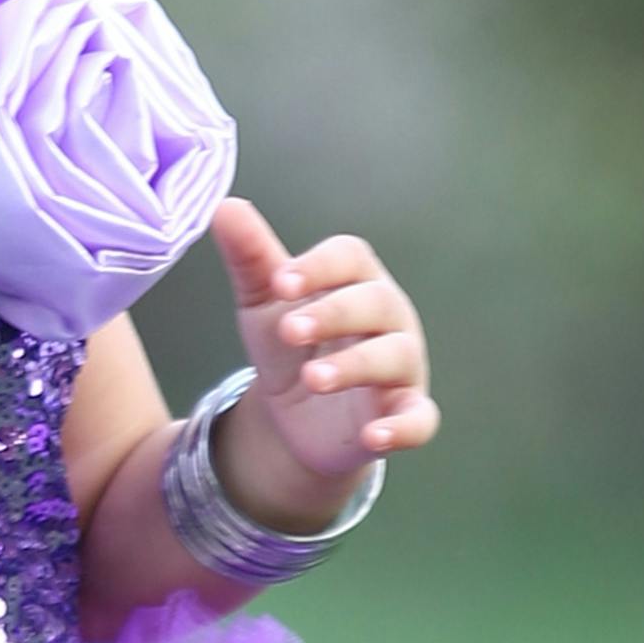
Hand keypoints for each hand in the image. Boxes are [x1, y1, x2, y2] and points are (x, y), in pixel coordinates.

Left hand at [204, 193, 437, 521]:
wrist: (294, 418)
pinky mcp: (405, 414)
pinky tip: (377, 436)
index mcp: (357, 281)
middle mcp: (389, 318)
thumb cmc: (291, 346)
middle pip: (375, 302)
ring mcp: (402, 366)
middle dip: (333, 312)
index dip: (318, 267)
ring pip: (395, 356)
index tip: (280, 281)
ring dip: (357, 365)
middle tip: (289, 329)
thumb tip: (224, 206)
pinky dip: (403, 427)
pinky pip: (419, 419)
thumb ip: (250, 258)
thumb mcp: (264, 305)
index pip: (350, 258)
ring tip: (314, 378)